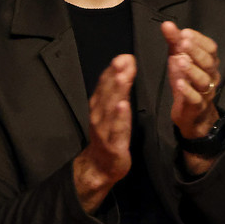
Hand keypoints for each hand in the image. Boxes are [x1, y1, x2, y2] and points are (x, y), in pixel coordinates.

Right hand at [73, 54, 135, 213]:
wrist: (100, 166)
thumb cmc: (109, 134)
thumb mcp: (112, 108)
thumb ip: (119, 86)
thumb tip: (126, 61)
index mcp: (99, 106)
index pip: (104, 85)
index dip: (113, 70)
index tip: (125, 56)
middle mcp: (98, 116)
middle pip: (107, 93)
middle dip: (114, 76)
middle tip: (123, 61)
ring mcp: (104, 130)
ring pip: (110, 109)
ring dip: (116, 92)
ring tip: (122, 77)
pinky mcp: (113, 145)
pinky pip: (117, 130)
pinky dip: (119, 118)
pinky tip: (123, 106)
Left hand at [162, 21, 220, 138]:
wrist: (191, 112)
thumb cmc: (186, 80)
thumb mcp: (179, 59)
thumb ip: (175, 42)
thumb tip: (167, 24)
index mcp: (209, 62)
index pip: (210, 48)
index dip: (199, 40)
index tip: (185, 33)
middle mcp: (211, 75)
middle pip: (208, 62)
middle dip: (196, 51)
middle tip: (182, 43)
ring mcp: (206, 91)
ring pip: (203, 80)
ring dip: (192, 69)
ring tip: (180, 61)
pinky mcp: (197, 106)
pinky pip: (195, 98)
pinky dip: (188, 91)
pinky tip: (178, 83)